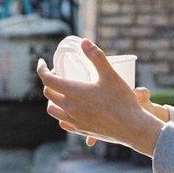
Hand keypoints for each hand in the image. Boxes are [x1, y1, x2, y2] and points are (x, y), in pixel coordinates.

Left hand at [37, 39, 163, 154]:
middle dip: (50, 81)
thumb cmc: (122, 100)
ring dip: (53, 98)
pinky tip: (71, 110)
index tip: (42, 62)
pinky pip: (63, 122)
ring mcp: (74, 121)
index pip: (47, 80)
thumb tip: (84, 42)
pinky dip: (62, 113)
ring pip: (52, 109)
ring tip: (63, 92)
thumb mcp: (111, 75)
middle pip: (49, 93)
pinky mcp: (81, 130)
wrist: (131, 127)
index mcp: (74, 93)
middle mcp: (70, 108)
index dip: (41, 69)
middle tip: (60, 74)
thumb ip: (97, 57)